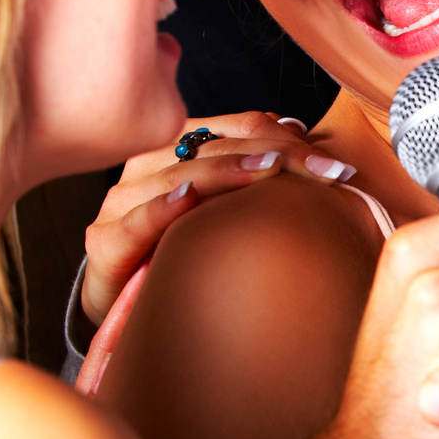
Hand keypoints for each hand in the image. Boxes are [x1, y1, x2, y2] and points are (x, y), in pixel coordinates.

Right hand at [81, 111, 355, 328]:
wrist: (130, 309)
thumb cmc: (185, 255)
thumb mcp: (230, 214)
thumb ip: (258, 173)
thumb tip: (298, 129)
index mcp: (180, 149)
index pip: (237, 128)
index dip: (285, 138)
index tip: (334, 164)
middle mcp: (148, 166)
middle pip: (215, 147)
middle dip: (274, 155)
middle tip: (326, 172)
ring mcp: (122, 200)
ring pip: (179, 174)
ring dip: (226, 171)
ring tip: (270, 170)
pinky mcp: (105, 240)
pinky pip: (136, 219)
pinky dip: (162, 207)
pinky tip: (189, 200)